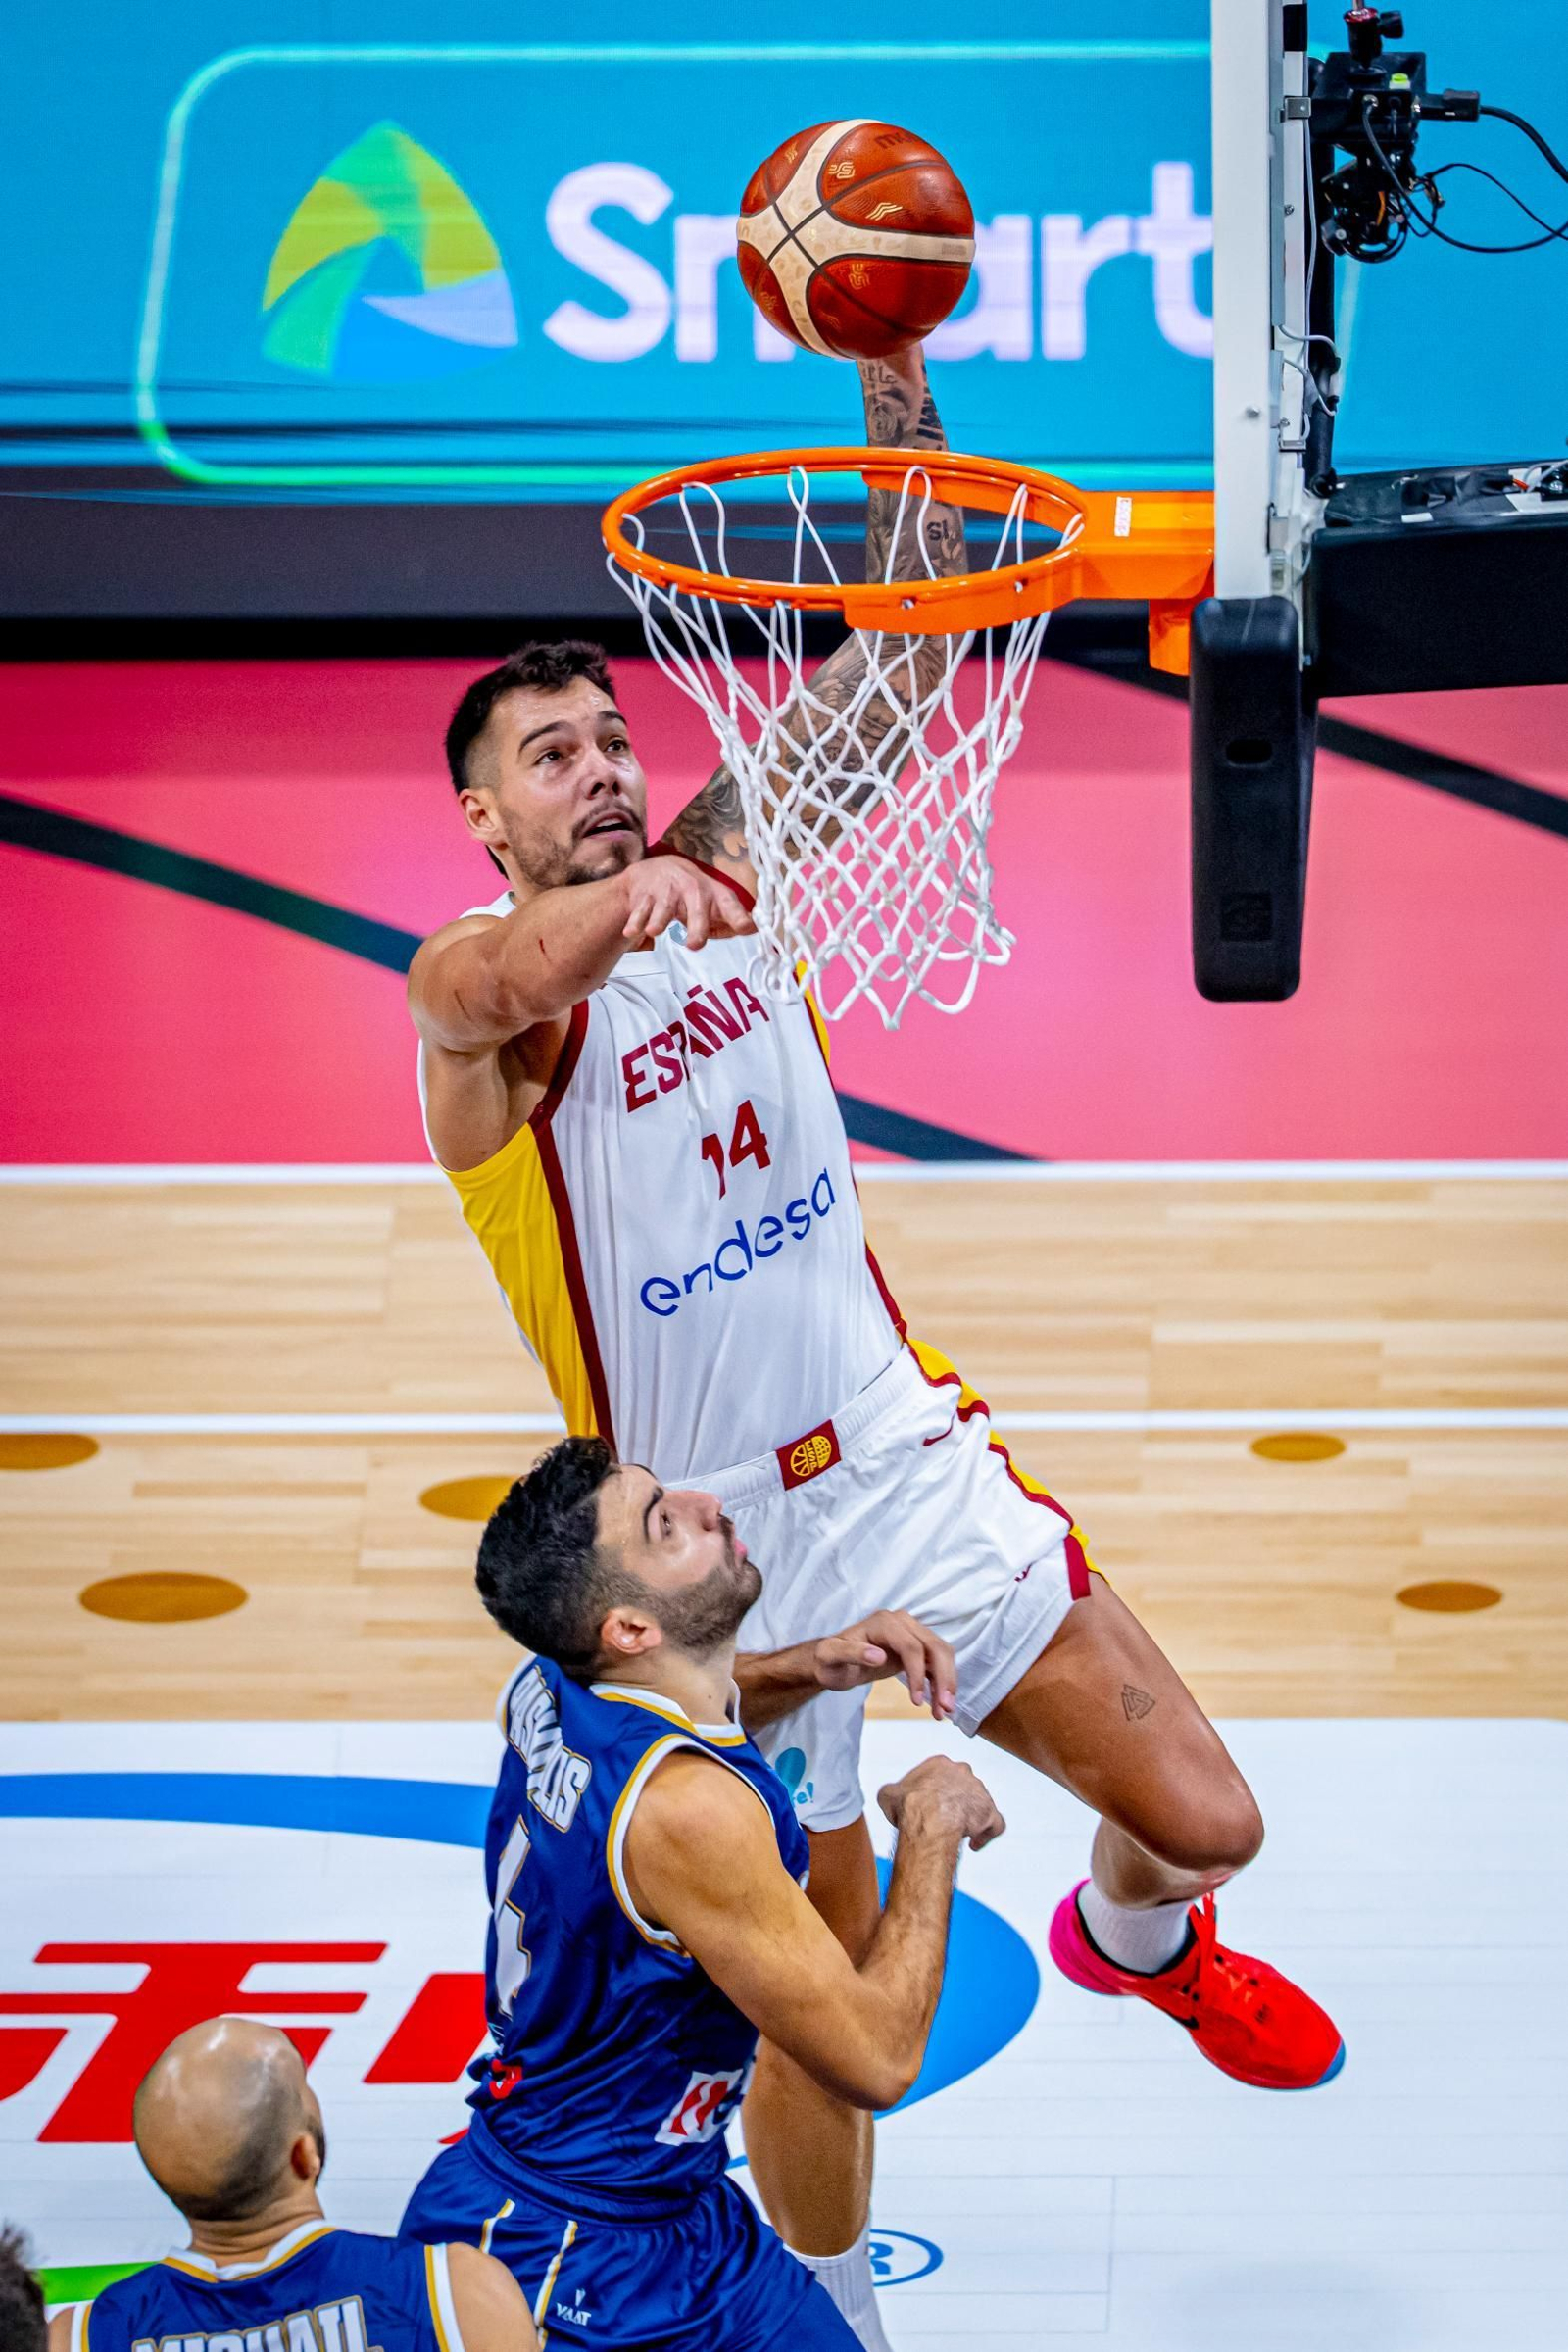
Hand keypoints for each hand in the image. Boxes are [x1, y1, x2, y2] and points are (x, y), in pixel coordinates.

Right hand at [621, 856, 754, 950]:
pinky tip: (631, 931)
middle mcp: (691, 889)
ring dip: (658, 920)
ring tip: (654, 930)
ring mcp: (666, 891)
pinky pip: (639, 911)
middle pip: (696, 908)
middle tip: (694, 945)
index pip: (730, 905)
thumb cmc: (690, 893)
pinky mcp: (644, 896)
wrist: (654, 870)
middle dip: (696, 926)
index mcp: (713, 893)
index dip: (739, 917)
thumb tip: (752, 930)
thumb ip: (730, 919)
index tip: (748, 929)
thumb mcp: (712, 902)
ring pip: (663, 909)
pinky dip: (635, 922)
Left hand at [813, 1611, 956, 1720]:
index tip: (916, 1701)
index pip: (911, 1646)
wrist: (834, 1661)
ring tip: (944, 1710)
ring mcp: (912, 1632)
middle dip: (943, 1678)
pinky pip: (937, 1661)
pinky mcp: (917, 1647)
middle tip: (944, 1708)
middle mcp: (902, 1622)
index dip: (917, 1673)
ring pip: (941, 1654)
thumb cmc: (830, 1660)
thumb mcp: (831, 1657)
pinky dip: (943, 1681)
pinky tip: (941, 1702)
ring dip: (947, 1681)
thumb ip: (851, 1653)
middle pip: (934, 1647)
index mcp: (883, 1623)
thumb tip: (878, 1656)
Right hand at [876, 1756, 1004, 1852]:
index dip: (933, 1791)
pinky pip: (994, 1823)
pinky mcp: (990, 1812)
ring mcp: (979, 1791)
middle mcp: (963, 1773)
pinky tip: (974, 1843)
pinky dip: (986, 1833)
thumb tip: (891, 1798)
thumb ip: (893, 1793)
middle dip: (953, 1801)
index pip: (939, 1774)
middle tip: (943, 1819)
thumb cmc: (910, 1806)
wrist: (930, 1820)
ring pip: (979, 1804)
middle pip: (961, 1786)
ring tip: (958, 1835)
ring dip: (970, 1818)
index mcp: (940, 1764)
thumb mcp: (888, 1794)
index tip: (927, 1804)